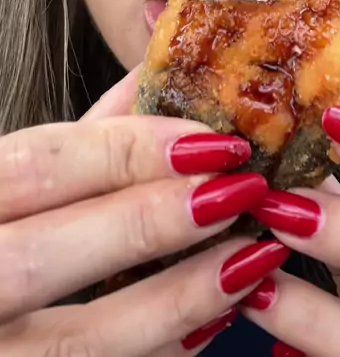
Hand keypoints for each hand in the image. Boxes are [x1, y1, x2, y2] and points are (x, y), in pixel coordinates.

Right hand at [0, 67, 285, 355]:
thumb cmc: (9, 218)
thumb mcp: (28, 171)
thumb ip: (88, 130)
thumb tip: (159, 75)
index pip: (36, 166)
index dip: (126, 151)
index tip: (209, 141)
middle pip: (44, 255)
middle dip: (149, 221)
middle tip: (237, 192)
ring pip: (76, 337)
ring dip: (176, 296)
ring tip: (250, 258)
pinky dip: (162, 347)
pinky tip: (216, 316)